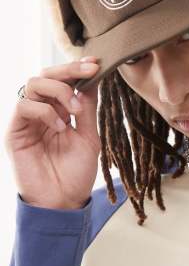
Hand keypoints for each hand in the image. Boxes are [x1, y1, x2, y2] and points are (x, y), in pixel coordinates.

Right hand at [4, 56, 101, 209]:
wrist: (63, 202)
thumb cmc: (76, 174)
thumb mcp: (89, 138)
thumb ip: (88, 110)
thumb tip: (94, 80)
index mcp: (60, 112)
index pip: (64, 81)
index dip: (77, 69)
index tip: (96, 63)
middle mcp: (42, 112)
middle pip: (46, 75)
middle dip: (69, 70)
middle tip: (89, 72)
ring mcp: (27, 120)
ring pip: (33, 83)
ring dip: (59, 91)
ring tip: (75, 111)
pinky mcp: (15, 130)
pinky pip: (24, 105)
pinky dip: (46, 111)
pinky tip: (60, 127)